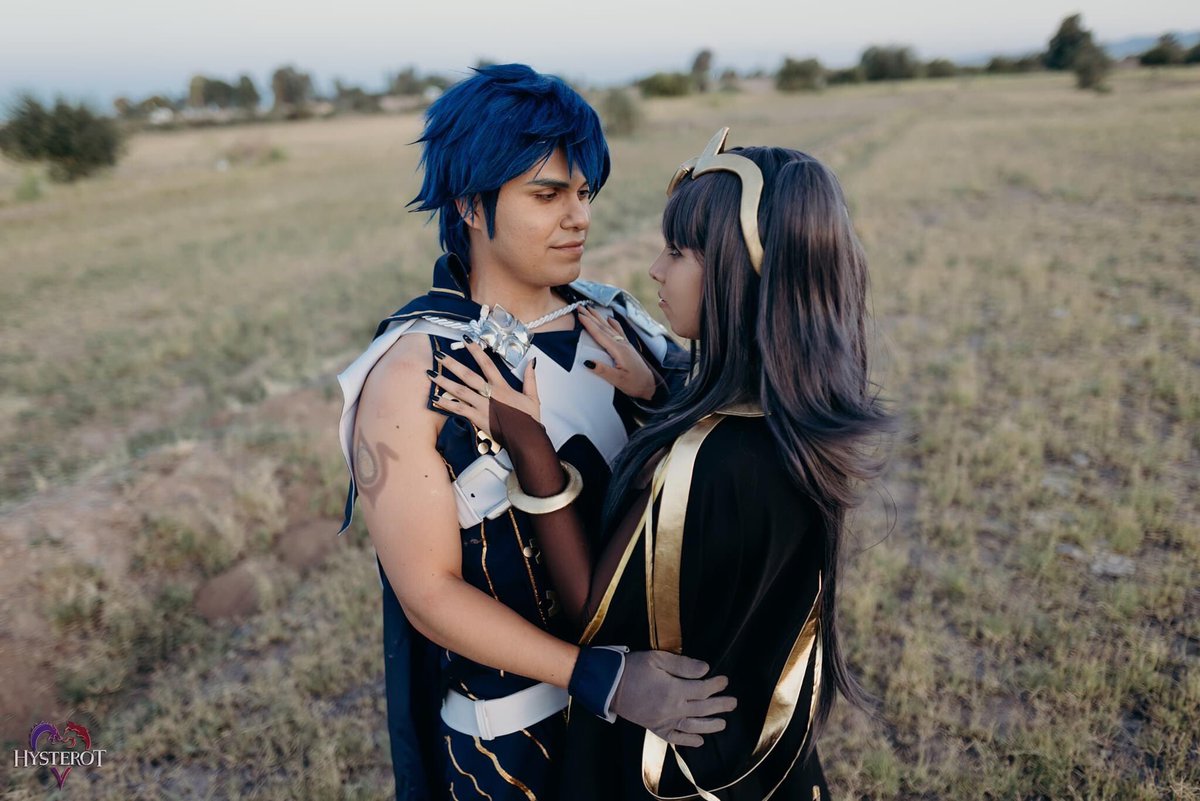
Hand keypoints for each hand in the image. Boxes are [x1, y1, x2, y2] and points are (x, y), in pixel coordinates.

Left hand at [430, 338, 540, 441]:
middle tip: (439, 355)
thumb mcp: (533, 397)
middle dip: (452, 364)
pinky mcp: (477, 419)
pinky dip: (447, 404)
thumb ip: (530, 378)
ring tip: (431, 374)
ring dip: (444, 382)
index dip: (476, 351)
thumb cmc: (529, 420)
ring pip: (459, 391)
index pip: (487, 364)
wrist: (526, 439)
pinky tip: (435, 398)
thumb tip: (531, 362)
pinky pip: (459, 409)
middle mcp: (490, 394)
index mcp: (502, 387)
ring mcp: (482, 406)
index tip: (466, 339)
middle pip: (468, 375)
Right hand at [579, 306, 658, 400]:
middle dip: (591, 316)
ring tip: (590, 309)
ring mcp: (626, 344)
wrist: (651, 385)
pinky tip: (610, 319)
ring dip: (599, 318)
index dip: (589, 324)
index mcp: (618, 350)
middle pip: (603, 327)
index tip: (579, 314)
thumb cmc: (635, 384)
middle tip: (580, 306)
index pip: (600, 334)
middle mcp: (622, 344)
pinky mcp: (628, 347)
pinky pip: (618, 331)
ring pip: (610, 327)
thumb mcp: (618, 380)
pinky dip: (613, 323)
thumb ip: (603, 370)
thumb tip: (587, 362)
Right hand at [610, 651, 736, 747]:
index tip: (725, 681)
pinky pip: (674, 738)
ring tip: (723, 723)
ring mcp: (663, 721)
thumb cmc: (633, 668)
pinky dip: (688, 741)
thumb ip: (683, 665)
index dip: (716, 685)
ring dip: (710, 725)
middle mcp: (672, 709)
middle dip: (720, 705)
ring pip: (693, 726)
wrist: (609, 685)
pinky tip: (699, 740)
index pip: (702, 689)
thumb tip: (706, 669)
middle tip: (733, 703)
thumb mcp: (658, 659)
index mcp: (674, 690)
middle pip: (703, 709)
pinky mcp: (654, 728)